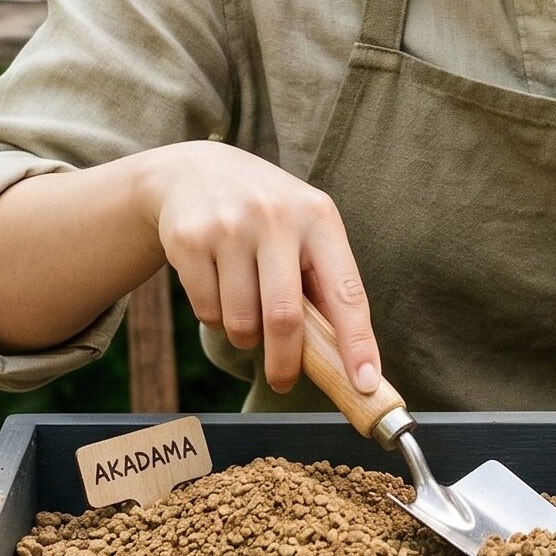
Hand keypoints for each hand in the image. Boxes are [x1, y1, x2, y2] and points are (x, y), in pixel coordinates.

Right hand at [136, 141, 379, 395]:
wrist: (193, 171)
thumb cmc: (265, 214)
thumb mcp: (304, 228)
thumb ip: (324, 281)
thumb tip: (348, 358)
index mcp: (319, 217)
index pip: (346, 291)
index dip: (358, 343)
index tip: (366, 384)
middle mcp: (276, 218)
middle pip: (284, 318)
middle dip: (285, 363)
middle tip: (284, 382)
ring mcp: (229, 227)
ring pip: (241, 322)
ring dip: (246, 337)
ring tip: (246, 311)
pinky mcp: (189, 240)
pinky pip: (207, 311)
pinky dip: (215, 317)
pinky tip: (218, 286)